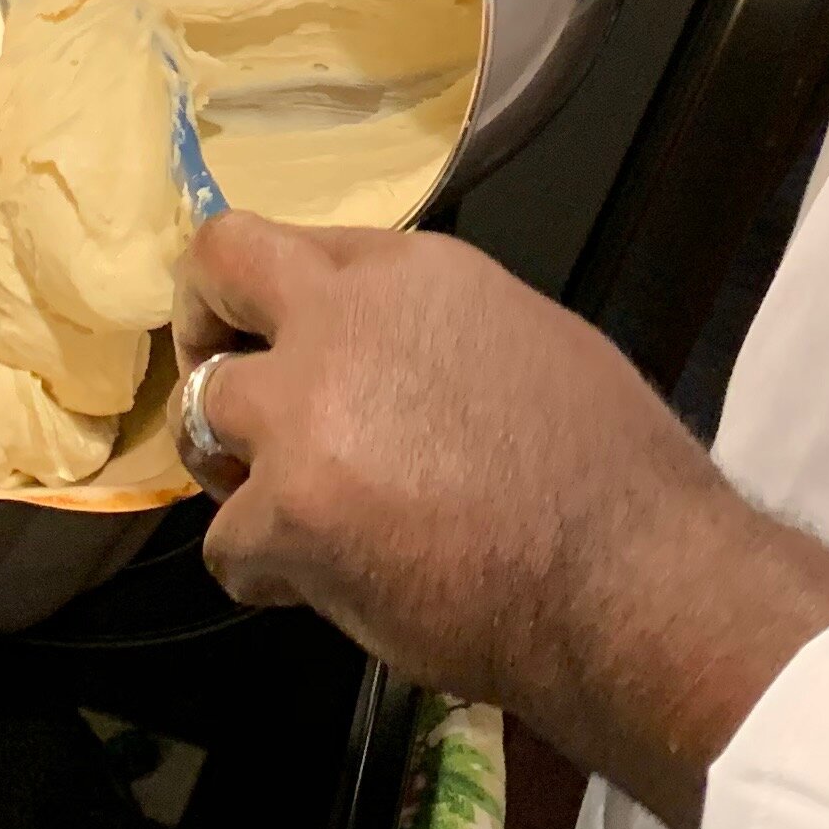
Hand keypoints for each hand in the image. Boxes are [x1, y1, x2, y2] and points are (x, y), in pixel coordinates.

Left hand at [173, 215, 828, 828]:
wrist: (628, 574)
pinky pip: (225, 543)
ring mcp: (304, 413)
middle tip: (226, 391)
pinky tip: (328, 586)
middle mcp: (342, 318)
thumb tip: (385, 354)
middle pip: (214, 276)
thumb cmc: (606, 468)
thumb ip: (428, 329)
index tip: (279, 338)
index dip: (273, 297)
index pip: (288, 242)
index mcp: (411, 271)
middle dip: (204, 329)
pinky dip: (266, 572)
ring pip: (200, 417)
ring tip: (296, 512)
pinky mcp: (287, 513)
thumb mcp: (525, 339)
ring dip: (239, 467)